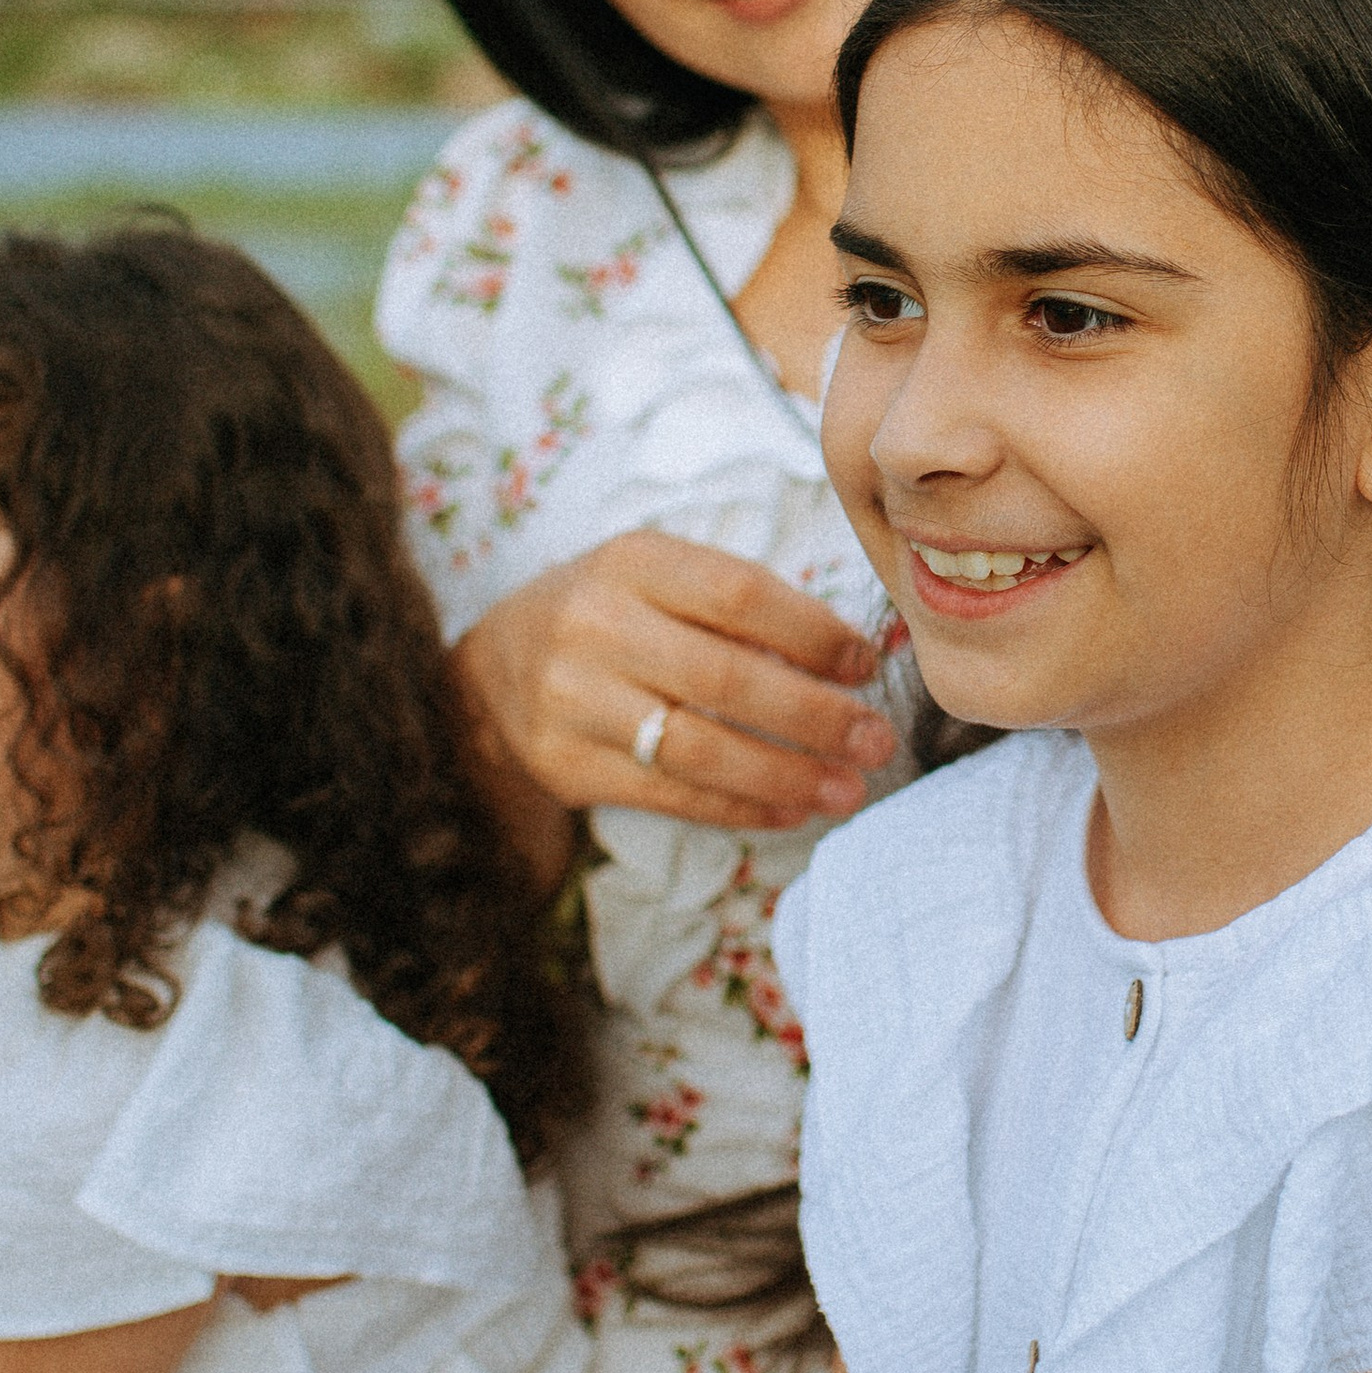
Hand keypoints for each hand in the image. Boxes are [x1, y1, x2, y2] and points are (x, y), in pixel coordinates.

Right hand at [458, 535, 895, 835]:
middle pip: (725, 679)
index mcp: (632, 563)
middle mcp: (595, 627)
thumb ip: (740, 604)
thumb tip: (850, 658)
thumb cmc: (611, 614)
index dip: (813, 634)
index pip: (739, 595)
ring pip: (698, 749)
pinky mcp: (566, 765)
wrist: (494, 668)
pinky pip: (669, 796)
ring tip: (849, 789)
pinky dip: (740, 809)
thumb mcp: (659, 576)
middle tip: (877, 739)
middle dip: (816, 716)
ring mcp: (574, 701)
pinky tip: (792, 810)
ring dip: (787, 775)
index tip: (865, 664)